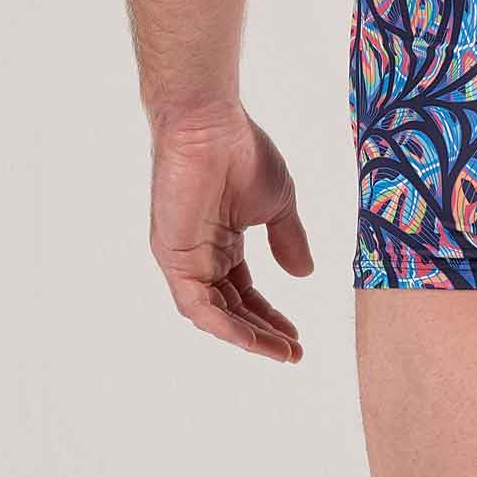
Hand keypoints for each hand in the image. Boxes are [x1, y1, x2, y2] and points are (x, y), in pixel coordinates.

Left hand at [149, 104, 313, 360]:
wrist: (210, 125)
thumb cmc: (242, 152)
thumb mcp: (278, 203)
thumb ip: (288, 240)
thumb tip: (305, 275)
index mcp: (222, 241)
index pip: (244, 291)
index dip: (270, 315)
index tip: (296, 336)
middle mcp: (200, 256)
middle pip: (231, 308)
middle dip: (263, 333)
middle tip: (292, 352)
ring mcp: (184, 259)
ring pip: (214, 314)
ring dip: (247, 336)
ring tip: (280, 351)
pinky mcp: (172, 259)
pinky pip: (196, 305)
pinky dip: (223, 326)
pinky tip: (252, 338)